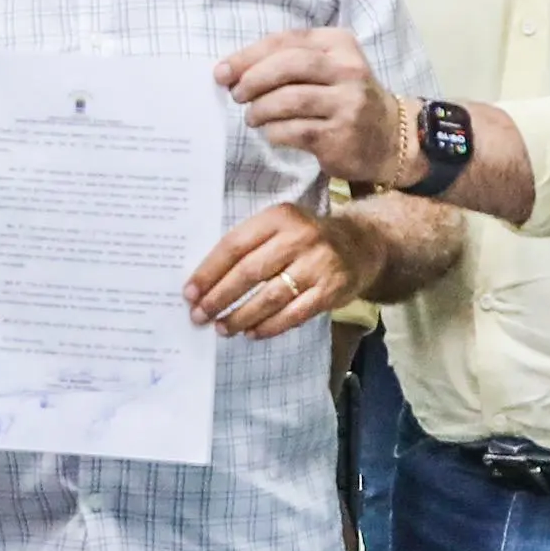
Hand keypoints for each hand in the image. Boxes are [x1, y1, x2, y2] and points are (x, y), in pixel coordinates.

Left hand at [182, 203, 381, 339]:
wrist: (360, 245)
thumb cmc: (304, 238)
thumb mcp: (279, 227)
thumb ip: (248, 245)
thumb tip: (204, 281)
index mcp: (278, 217)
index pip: (234, 246)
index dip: (209, 272)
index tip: (189, 293)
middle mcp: (299, 238)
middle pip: (250, 272)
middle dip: (220, 297)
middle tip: (199, 316)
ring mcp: (318, 264)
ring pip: (270, 297)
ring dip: (241, 316)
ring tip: (222, 328)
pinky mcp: (331, 290)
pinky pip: (294, 314)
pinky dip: (270, 326)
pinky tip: (252, 333)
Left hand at [216, 30, 402, 185]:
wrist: (390, 138)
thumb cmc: (344, 97)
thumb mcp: (327, 66)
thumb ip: (286, 62)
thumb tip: (231, 71)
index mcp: (339, 43)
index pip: (287, 40)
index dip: (248, 55)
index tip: (222, 71)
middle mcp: (347, 70)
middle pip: (288, 65)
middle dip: (252, 79)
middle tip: (236, 94)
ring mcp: (347, 103)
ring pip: (289, 100)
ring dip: (260, 109)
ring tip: (252, 117)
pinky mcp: (341, 135)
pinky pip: (294, 130)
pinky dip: (274, 132)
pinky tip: (272, 133)